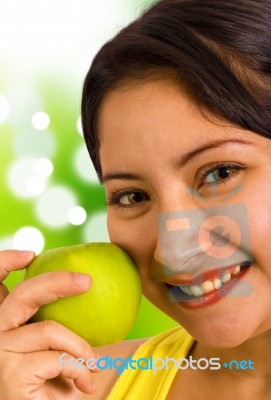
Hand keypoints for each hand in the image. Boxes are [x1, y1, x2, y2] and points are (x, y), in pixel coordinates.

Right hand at [0, 250, 99, 399]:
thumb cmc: (48, 388)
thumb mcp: (50, 352)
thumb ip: (53, 329)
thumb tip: (83, 289)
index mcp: (4, 325)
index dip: (5, 262)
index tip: (30, 255)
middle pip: (23, 294)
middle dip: (58, 281)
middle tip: (86, 281)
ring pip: (49, 329)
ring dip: (81, 347)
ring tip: (94, 364)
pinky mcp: (10, 374)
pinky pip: (59, 358)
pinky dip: (79, 369)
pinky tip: (85, 384)